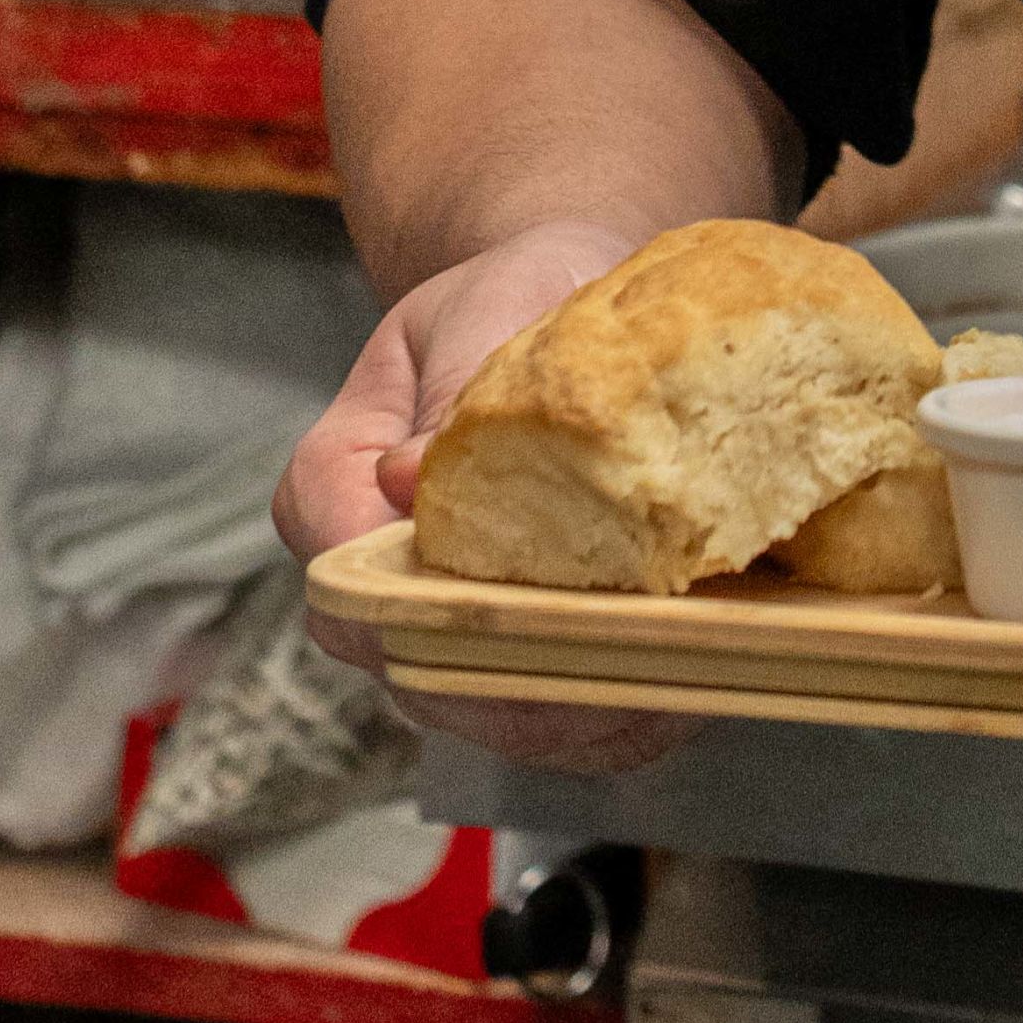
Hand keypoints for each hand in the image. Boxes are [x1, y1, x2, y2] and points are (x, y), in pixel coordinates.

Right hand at [278, 218, 677, 781]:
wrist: (563, 304)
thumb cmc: (516, 297)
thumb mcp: (486, 304)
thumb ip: (456, 381)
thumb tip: (406, 476)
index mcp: (334, 484)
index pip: (344, 573)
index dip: (420, 604)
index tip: (522, 603)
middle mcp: (376, 580)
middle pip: (418, 669)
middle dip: (520, 684)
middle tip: (622, 662)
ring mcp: (444, 632)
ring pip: (492, 718)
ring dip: (582, 709)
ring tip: (673, 678)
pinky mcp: (516, 664)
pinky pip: (558, 725)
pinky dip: (622, 717)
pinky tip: (687, 681)